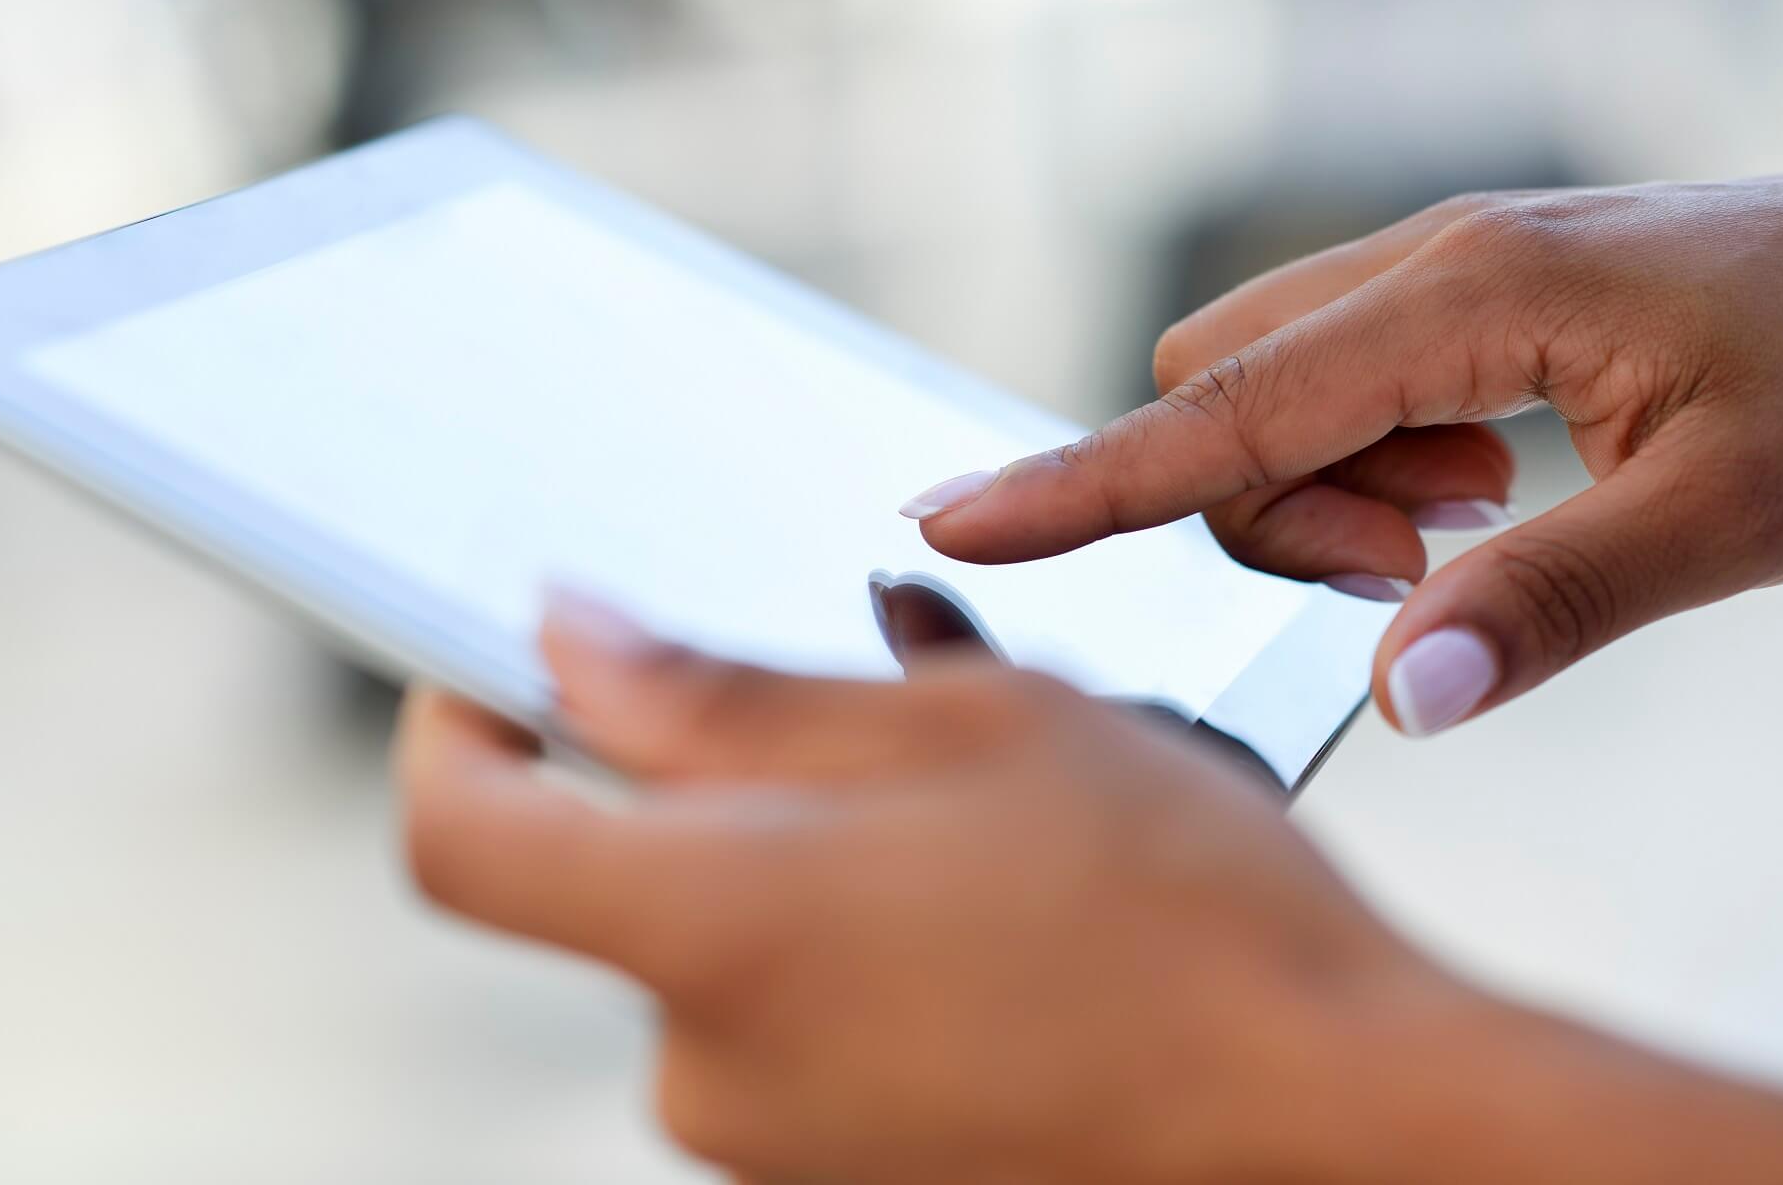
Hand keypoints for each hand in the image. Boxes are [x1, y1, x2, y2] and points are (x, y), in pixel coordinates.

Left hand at [397, 595, 1782, 1183]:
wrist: (1335, 1120)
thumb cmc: (1179, 909)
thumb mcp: (960, 732)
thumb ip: (726, 698)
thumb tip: (571, 651)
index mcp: (713, 928)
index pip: (460, 836)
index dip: (448, 734)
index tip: (486, 672)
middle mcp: (708, 1064)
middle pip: (618, 885)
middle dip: (709, 783)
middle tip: (862, 710)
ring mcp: (775, 1144)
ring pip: (727, 946)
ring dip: (810, 855)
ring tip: (973, 810)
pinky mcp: (845, 1177)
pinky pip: (794, 1026)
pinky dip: (850, 942)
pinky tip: (983, 904)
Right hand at [904, 178, 1782, 732]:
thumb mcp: (1741, 511)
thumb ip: (1553, 608)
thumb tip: (1400, 703)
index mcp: (1472, 296)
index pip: (1218, 410)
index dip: (1078, 478)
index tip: (949, 518)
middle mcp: (1434, 262)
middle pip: (1220, 389)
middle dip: (1261, 505)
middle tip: (1418, 570)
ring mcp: (1453, 271)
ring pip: (1275, 386)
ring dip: (1328, 490)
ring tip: (1479, 528)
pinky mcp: (1480, 297)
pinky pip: (1348, 381)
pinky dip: (1374, 461)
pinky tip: (1493, 492)